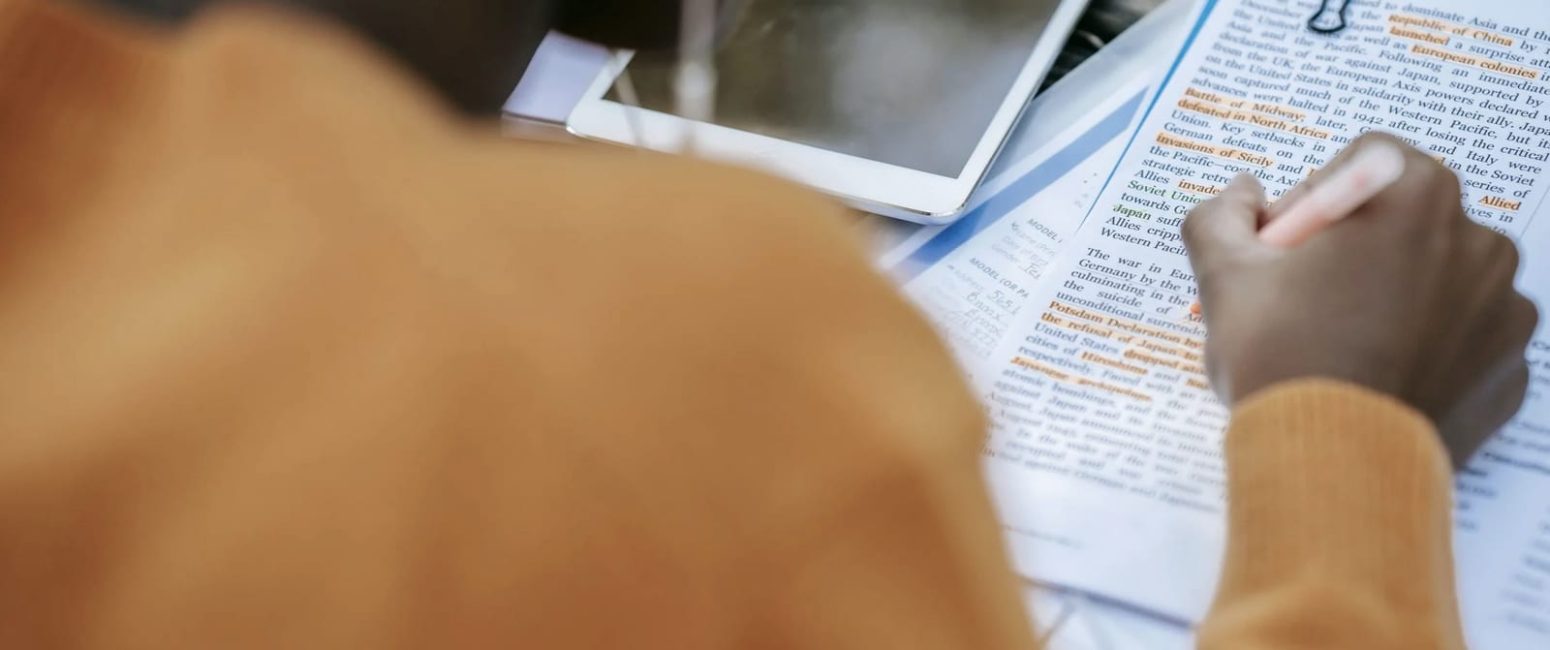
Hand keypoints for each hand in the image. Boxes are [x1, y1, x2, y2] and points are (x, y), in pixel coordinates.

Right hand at [1182, 133, 1538, 466]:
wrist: (1335, 468)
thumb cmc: (1284, 361)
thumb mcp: (1223, 277)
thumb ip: (1220, 216)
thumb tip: (1242, 197)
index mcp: (1414, 196)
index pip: (1364, 163)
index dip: (1315, 203)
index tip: (1286, 252)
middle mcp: (1477, 240)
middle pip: (1407, 219)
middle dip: (1360, 247)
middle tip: (1307, 300)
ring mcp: (1504, 308)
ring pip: (1440, 279)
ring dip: (1397, 295)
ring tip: (1342, 345)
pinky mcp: (1510, 367)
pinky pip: (1464, 340)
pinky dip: (1428, 349)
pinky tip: (1377, 377)